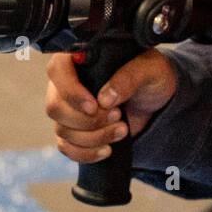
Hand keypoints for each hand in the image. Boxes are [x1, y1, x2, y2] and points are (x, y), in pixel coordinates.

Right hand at [45, 50, 177, 163]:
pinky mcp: (74, 130)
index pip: (58, 70)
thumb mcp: (149, 69)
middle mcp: (67, 83)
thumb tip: (105, 98)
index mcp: (80, 57)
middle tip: (118, 116)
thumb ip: (129, 77)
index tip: (94, 107)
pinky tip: (108, 149)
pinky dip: (86, 153)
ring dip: (93, 137)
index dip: (71, 92)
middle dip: (88, 120)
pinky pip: (67, 148)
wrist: (156, 98)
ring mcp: (68, 108)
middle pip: (55, 107)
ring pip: (63, 130)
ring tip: (122, 130)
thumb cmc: (150, 75)